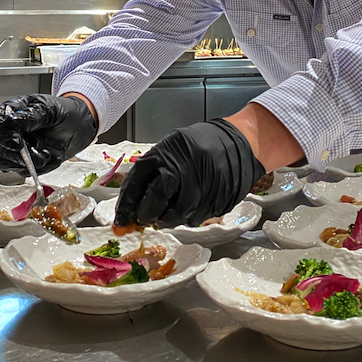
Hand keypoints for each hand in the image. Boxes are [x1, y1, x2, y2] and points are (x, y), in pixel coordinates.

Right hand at [0, 94, 97, 174]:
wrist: (79, 127)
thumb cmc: (64, 112)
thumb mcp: (50, 109)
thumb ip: (31, 115)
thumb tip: (13, 122)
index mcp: (11, 112)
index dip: (2, 135)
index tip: (18, 143)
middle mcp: (8, 131)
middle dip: (19, 154)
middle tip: (39, 149)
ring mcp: (14, 148)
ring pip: (7, 163)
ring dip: (29, 162)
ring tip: (46, 152)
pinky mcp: (24, 162)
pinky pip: (22, 171)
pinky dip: (37, 167)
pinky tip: (48, 156)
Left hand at [114, 118, 264, 227]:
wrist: (240, 141)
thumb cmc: (203, 142)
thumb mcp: (174, 145)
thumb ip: (156, 168)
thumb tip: (135, 198)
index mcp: (166, 152)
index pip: (137, 181)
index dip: (127, 203)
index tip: (121, 217)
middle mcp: (182, 169)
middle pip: (156, 200)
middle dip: (146, 214)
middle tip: (143, 220)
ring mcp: (200, 186)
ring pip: (176, 214)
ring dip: (166, 220)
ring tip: (163, 218)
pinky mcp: (216, 200)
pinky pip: (195, 218)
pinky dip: (186, 219)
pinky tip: (184, 212)